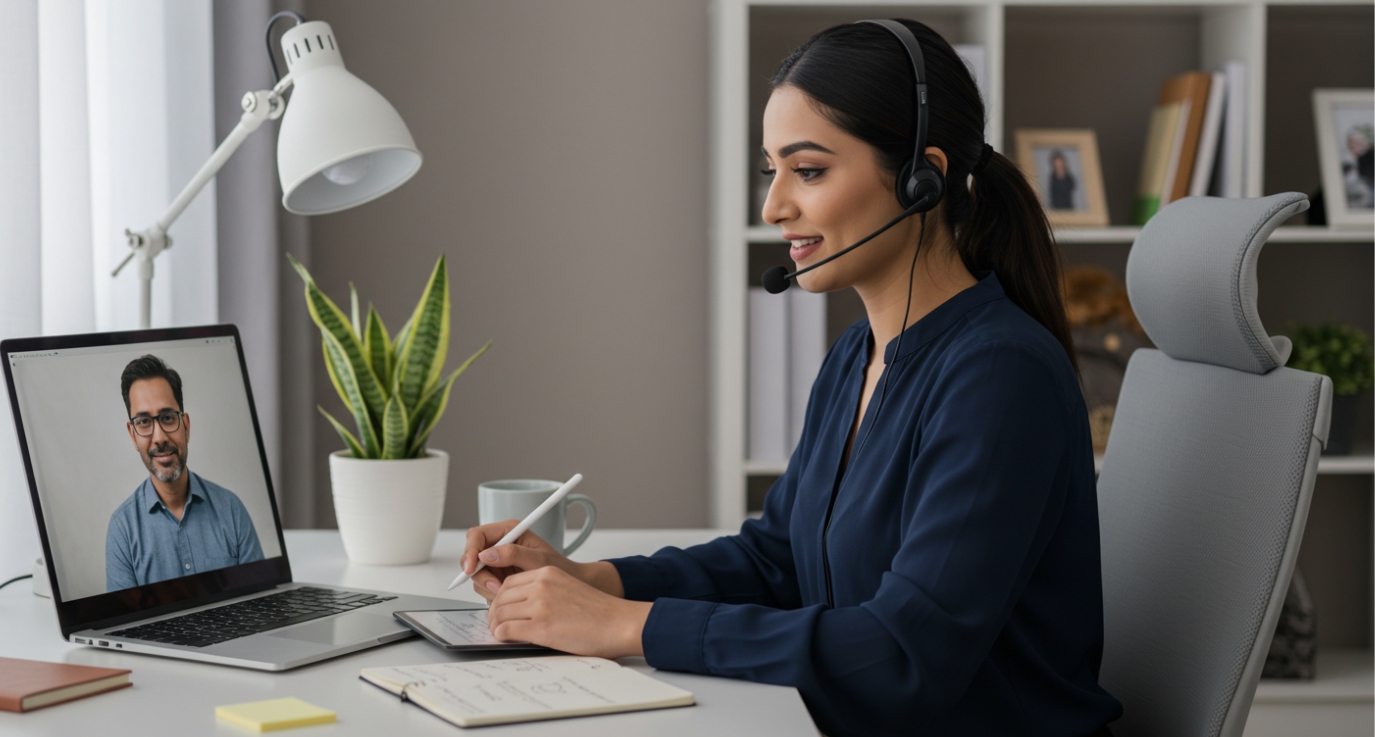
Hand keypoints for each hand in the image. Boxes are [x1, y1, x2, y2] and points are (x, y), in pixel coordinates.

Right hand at [461, 521, 624, 601]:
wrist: (568, 585)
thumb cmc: (559, 568)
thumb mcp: (538, 560)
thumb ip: (513, 554)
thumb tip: (486, 554)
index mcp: (509, 531)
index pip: (476, 536)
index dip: (470, 551)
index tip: (471, 567)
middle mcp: (499, 544)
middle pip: (471, 556)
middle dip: (479, 574)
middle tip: (496, 587)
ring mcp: (496, 561)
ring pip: (475, 574)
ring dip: (486, 586)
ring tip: (507, 591)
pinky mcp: (496, 576)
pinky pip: (482, 585)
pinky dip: (490, 593)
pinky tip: (507, 594)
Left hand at [487, 566, 651, 658]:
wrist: (618, 623)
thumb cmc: (599, 611)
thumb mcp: (568, 588)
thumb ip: (544, 591)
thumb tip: (521, 607)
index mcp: (547, 573)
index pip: (510, 582)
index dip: (500, 598)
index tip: (500, 608)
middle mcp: (541, 585)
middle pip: (501, 597)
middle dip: (494, 612)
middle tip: (496, 624)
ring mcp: (539, 605)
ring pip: (500, 613)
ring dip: (495, 625)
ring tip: (500, 633)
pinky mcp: (539, 626)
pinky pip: (506, 630)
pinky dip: (501, 635)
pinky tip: (506, 639)